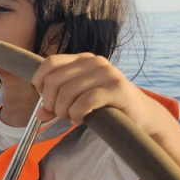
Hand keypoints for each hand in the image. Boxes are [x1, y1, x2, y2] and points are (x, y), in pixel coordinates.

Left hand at [32, 53, 159, 132]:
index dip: (40, 83)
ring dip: (64, 111)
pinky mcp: (117, 88)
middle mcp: (94, 61)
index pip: (49, 63)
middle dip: (51, 103)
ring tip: (72, 118)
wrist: (140, 114)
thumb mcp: (76, 102)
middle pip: (54, 80)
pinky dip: (77, 114)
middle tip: (60, 114)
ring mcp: (107, 73)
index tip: (46, 99)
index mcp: (82, 60)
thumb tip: (39, 113)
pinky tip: (81, 119)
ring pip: (67, 92)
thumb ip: (56, 105)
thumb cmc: (104, 106)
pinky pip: (84, 102)